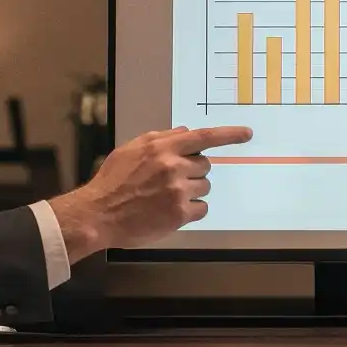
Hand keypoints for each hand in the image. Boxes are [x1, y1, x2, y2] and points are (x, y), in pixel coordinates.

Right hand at [50, 125, 253, 256]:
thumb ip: (160, 138)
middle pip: (205, 165)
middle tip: (172, 179)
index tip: (247, 133)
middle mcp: (173, 166)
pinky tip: (171, 210)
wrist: (100, 213)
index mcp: (162, 147)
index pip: (203, 136)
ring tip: (167, 197)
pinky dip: (192, 209)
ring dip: (192, 190)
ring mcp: (178, 191)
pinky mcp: (180, 214)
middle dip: (194, 170)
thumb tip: (185, 132)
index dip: (228, 134)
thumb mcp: (131, 149)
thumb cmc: (112, 181)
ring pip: (204, 187)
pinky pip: (202, 208)